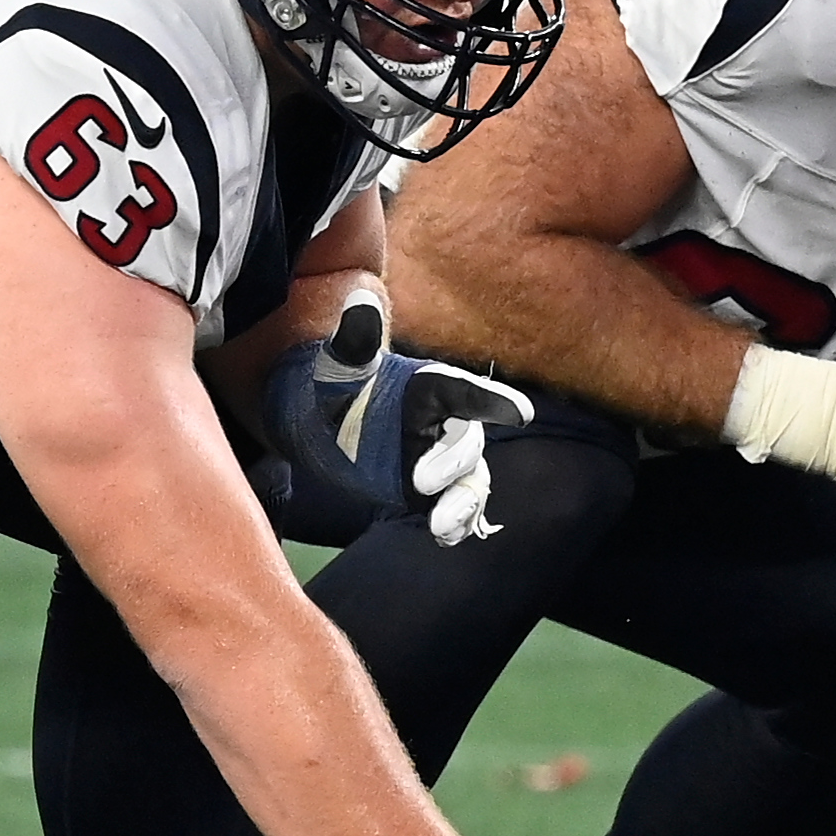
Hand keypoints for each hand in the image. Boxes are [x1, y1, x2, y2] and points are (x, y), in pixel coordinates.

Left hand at [263, 289, 534, 543]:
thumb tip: (361, 299)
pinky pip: (455, 507)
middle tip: (421, 479)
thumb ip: (356, 339)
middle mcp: (446, 423)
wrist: (314, 419)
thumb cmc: (335, 380)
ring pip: (470, 481)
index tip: (520, 413)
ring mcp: (441, 458)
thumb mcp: (340, 361)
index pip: (468, 392)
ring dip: (462, 504)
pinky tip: (443, 536)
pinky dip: (455, 523)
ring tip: (440, 525)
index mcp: (432, 387)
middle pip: (468, 443)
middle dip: (454, 461)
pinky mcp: (430, 489)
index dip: (495, 401)